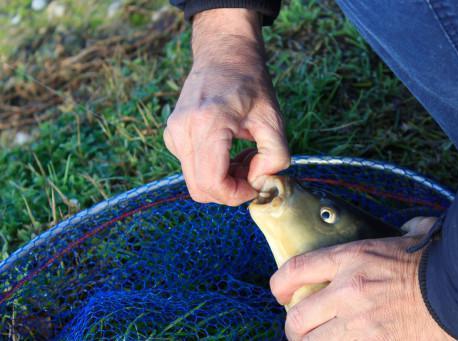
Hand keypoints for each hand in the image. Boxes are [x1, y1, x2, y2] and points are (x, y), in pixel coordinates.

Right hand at [164, 9, 289, 205]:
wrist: (224, 55)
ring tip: (244, 157)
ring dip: (223, 180)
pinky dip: (213, 169)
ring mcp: (174, 133)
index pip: (212, 183)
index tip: (256, 185)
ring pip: (195, 182)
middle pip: (200, 189)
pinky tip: (230, 151)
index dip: (236, 195)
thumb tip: (259, 181)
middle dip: (230, 190)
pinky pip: (192, 168)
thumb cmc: (250, 83)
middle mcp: (183, 130)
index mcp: (208, 124)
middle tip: (253, 171)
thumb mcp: (274, 118)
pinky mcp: (172, 136)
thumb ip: (276, 155)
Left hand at [270, 218, 454, 340]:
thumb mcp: (409, 235)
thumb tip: (405, 227)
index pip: (295, 269)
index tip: (281, 293)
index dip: (279, 285)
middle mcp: (349, 291)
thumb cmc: (438, 262)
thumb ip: (396, 232)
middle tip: (303, 327)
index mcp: (353, 257)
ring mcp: (360, 324)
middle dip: (295, 327)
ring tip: (320, 339)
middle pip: (296, 319)